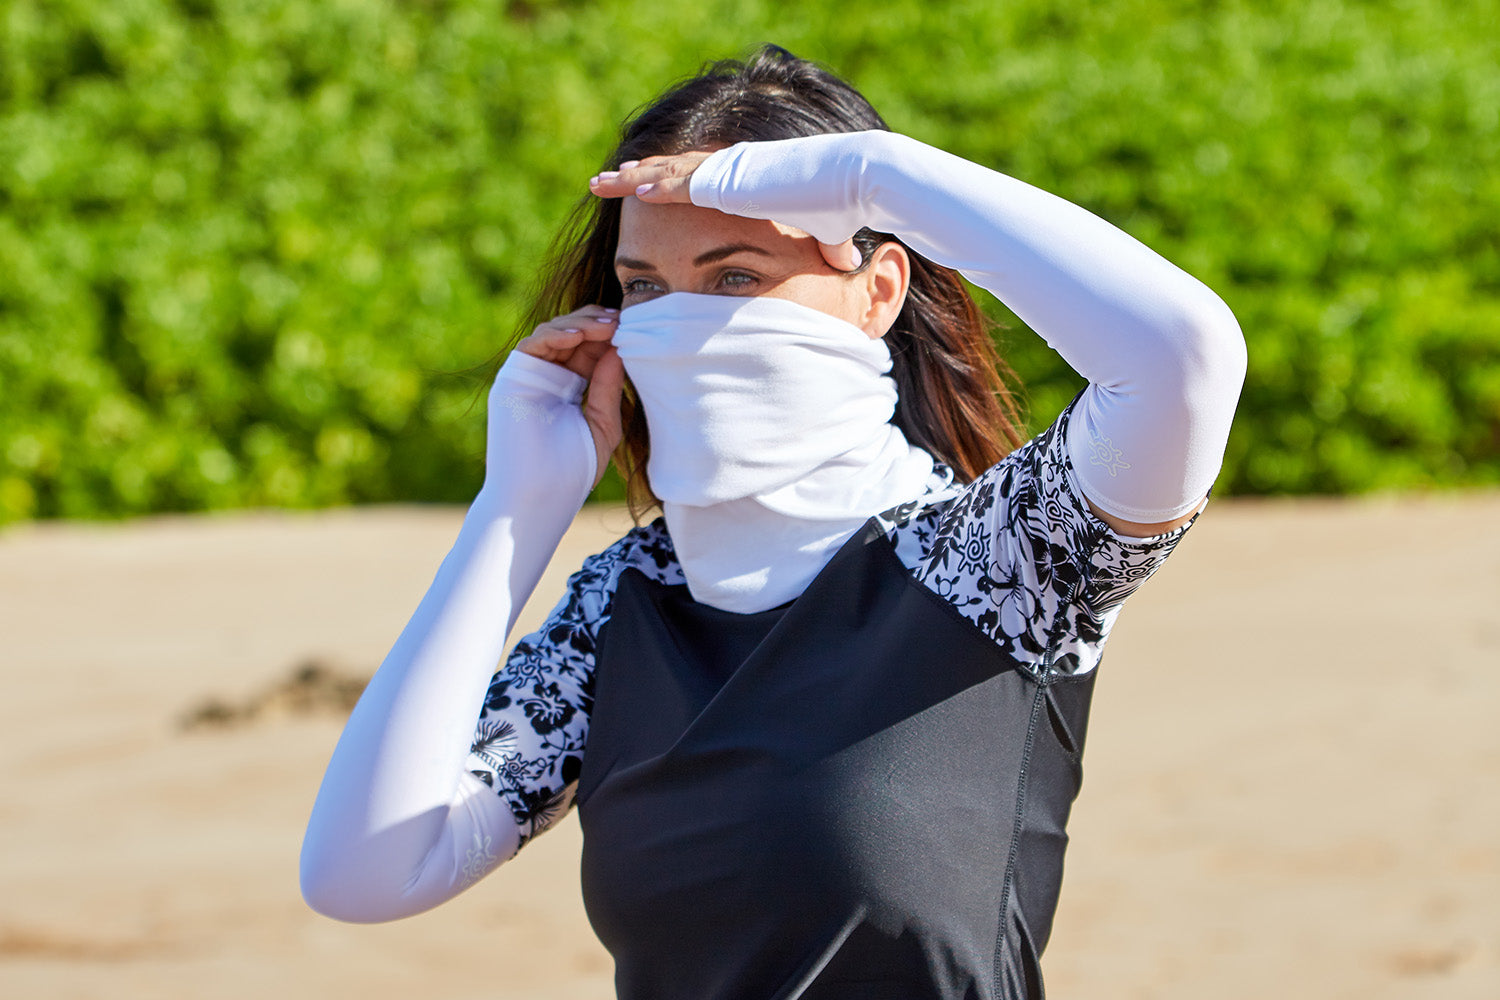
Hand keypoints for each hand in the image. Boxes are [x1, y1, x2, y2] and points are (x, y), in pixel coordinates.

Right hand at [513, 307, 625, 487]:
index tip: (636, 327)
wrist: (541, 495)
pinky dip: (556, 333)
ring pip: (554, 332)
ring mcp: (530, 376)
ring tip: (608, 325)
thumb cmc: (573, 470)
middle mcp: (548, 378)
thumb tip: (620, 347)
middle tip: (624, 319)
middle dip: (598, 323)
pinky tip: (580, 335)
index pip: (590, 349)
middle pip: (573, 334)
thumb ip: (608, 385)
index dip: (611, 336)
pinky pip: (533, 343)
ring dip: (581, 323)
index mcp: (570, 388)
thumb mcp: (602, 422)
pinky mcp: (513, 378)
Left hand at [588, 153, 862, 272]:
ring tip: (601, 183)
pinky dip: (656, 186)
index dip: (666, 181)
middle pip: (669, 171)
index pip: (695, 178)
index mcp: (746, 178)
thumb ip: (825, 250)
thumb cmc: (844, 204)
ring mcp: (727, 171)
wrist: (853, 180)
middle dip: (635, 176)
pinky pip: (682, 184)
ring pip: (666, 173)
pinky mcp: (729, 181)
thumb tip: (846, 266)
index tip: (641, 188)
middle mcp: (730, 169)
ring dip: (632, 178)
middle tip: (605, 181)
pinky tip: (631, 190)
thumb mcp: (825, 235)